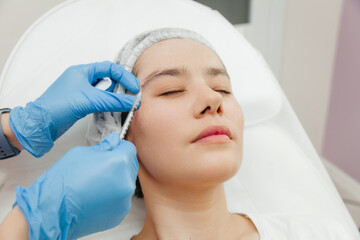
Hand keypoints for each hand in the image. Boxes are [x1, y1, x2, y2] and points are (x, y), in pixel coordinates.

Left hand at [9, 61, 138, 156]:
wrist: (40, 125)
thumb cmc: (57, 106)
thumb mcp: (89, 100)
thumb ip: (112, 101)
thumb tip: (133, 102)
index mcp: (83, 71)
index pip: (110, 68)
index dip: (124, 77)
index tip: (134, 89)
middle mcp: (83, 79)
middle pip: (109, 79)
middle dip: (121, 87)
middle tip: (131, 97)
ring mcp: (82, 92)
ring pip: (105, 91)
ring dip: (114, 97)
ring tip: (122, 104)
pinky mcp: (82, 104)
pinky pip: (100, 101)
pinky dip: (107, 104)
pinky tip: (111, 110)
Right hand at [14, 132, 137, 239]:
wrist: (54, 209)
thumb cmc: (65, 180)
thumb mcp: (83, 152)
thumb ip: (104, 146)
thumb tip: (113, 141)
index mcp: (119, 162)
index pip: (129, 148)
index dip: (119, 147)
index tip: (112, 149)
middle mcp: (126, 181)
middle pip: (130, 165)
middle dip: (119, 163)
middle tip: (101, 166)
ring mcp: (124, 199)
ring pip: (125, 183)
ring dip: (116, 180)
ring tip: (96, 182)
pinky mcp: (119, 213)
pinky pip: (120, 198)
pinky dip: (112, 195)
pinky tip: (96, 194)